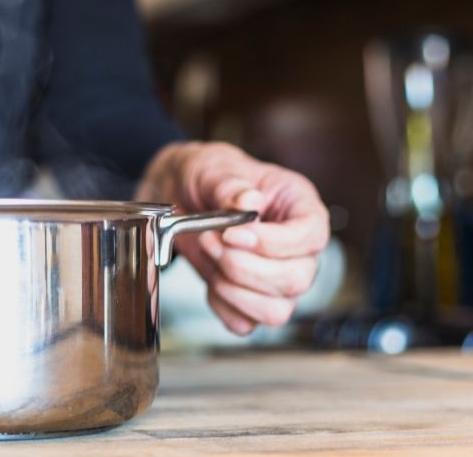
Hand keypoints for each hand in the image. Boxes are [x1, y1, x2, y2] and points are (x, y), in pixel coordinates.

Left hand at [137, 142, 329, 334]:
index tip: (234, 234)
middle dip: (244, 267)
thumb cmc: (207, 176)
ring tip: (209, 255)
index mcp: (300, 208)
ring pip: (277, 310)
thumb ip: (231, 185)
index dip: (274, 243)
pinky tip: (210, 278)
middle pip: (297, 280)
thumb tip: (247, 202)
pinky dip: (222, 306)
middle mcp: (297, 248)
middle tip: (209, 240)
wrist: (179, 194)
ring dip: (233, 290)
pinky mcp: (251, 299)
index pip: (312, 236)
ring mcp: (277, 278)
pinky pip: (245, 323)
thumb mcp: (215, 168)